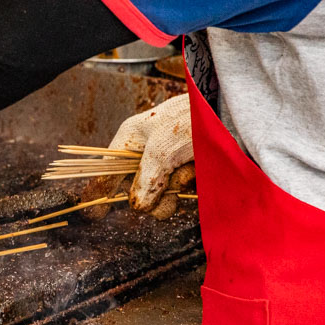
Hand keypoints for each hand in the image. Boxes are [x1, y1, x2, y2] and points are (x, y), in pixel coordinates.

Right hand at [80, 93, 193, 220]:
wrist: (229, 110)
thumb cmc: (190, 119)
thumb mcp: (162, 151)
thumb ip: (146, 180)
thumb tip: (138, 206)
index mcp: (131, 139)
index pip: (108, 169)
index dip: (101, 190)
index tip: (96, 214)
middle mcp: (146, 150)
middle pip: (138, 187)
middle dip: (155, 194)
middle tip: (169, 194)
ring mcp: (168, 159)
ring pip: (162, 191)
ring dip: (176, 187)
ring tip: (190, 173)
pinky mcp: (187, 165)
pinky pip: (182, 186)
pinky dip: (191, 182)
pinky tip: (199, 171)